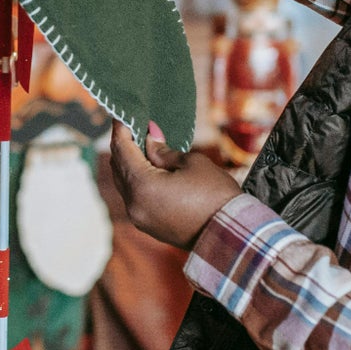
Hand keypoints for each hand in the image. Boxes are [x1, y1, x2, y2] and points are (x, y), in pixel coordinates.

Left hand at [108, 120, 241, 250]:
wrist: (232, 235)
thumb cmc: (216, 195)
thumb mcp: (192, 163)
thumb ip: (164, 150)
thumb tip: (149, 138)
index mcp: (142, 186)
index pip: (122, 150)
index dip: (121, 129)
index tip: (123, 114)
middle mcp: (134, 204)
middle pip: (118, 167)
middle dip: (123, 145)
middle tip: (132, 126)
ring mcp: (139, 218)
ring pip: (124, 184)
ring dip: (129, 164)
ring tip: (140, 144)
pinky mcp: (149, 226)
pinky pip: (133, 198)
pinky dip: (136, 180)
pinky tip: (147, 168)